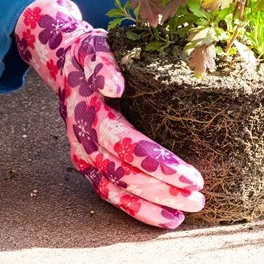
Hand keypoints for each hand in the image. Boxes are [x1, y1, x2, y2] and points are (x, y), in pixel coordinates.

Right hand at [15, 0, 204, 227]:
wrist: (63, 63)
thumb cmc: (88, 53)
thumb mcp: (93, 45)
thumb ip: (102, 62)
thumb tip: (114, 86)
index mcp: (89, 112)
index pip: (126, 144)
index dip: (158, 164)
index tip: (192, 176)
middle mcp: (83, 139)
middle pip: (123, 174)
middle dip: (162, 190)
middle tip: (199, 199)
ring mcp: (84, 156)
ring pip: (116, 190)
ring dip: (151, 206)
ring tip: (186, 215)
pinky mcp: (87, 166)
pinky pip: (109, 195)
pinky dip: (136, 210)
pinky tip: (165, 218)